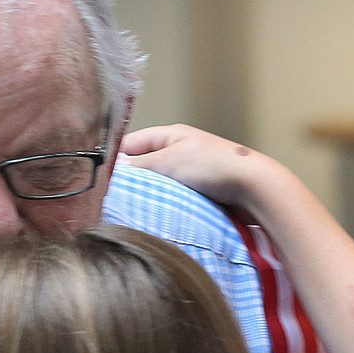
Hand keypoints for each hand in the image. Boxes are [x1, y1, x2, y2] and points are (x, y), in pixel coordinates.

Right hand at [121, 124, 284, 211]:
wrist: (254, 187)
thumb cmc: (213, 166)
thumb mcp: (169, 161)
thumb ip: (140, 166)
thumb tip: (114, 172)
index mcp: (170, 135)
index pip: (131, 145)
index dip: (115, 162)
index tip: (100, 182)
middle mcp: (179, 151)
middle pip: (143, 167)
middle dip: (131, 183)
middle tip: (112, 200)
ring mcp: (190, 173)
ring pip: (158, 186)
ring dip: (149, 197)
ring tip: (134, 211)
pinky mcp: (200, 193)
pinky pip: (174, 199)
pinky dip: (165, 206)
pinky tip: (157, 217)